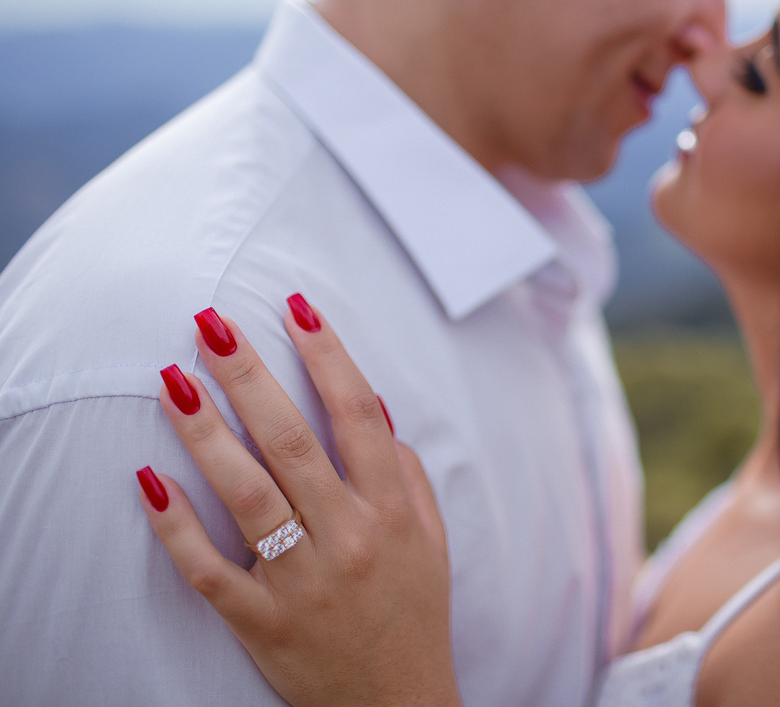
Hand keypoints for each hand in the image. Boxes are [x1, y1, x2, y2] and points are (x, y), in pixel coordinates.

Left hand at [137, 295, 460, 706]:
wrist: (397, 702)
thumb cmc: (414, 610)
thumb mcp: (432, 538)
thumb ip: (407, 473)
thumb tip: (372, 410)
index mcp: (392, 511)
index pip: (357, 416)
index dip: (327, 355)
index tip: (296, 308)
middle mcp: (348, 538)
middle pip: (292, 442)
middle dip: (250, 377)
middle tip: (212, 325)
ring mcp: (301, 582)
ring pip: (247, 496)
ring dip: (206, 434)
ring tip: (172, 381)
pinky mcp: (260, 622)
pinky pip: (210, 571)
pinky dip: (178, 527)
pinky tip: (151, 481)